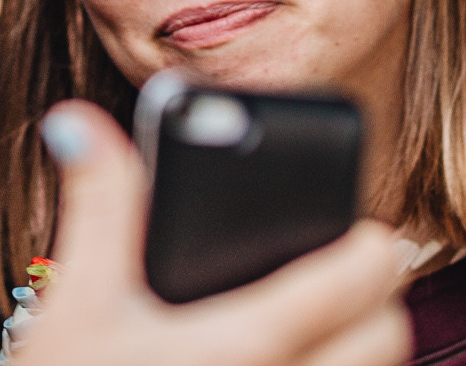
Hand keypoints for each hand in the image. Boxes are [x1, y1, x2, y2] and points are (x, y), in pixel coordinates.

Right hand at [18, 102, 410, 365]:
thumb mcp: (79, 302)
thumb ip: (99, 206)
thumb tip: (81, 122)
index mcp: (243, 345)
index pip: (356, 284)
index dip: (373, 250)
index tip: (371, 235)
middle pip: (386, 342)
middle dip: (380, 305)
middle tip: (353, 283)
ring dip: (359, 359)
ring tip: (327, 335)